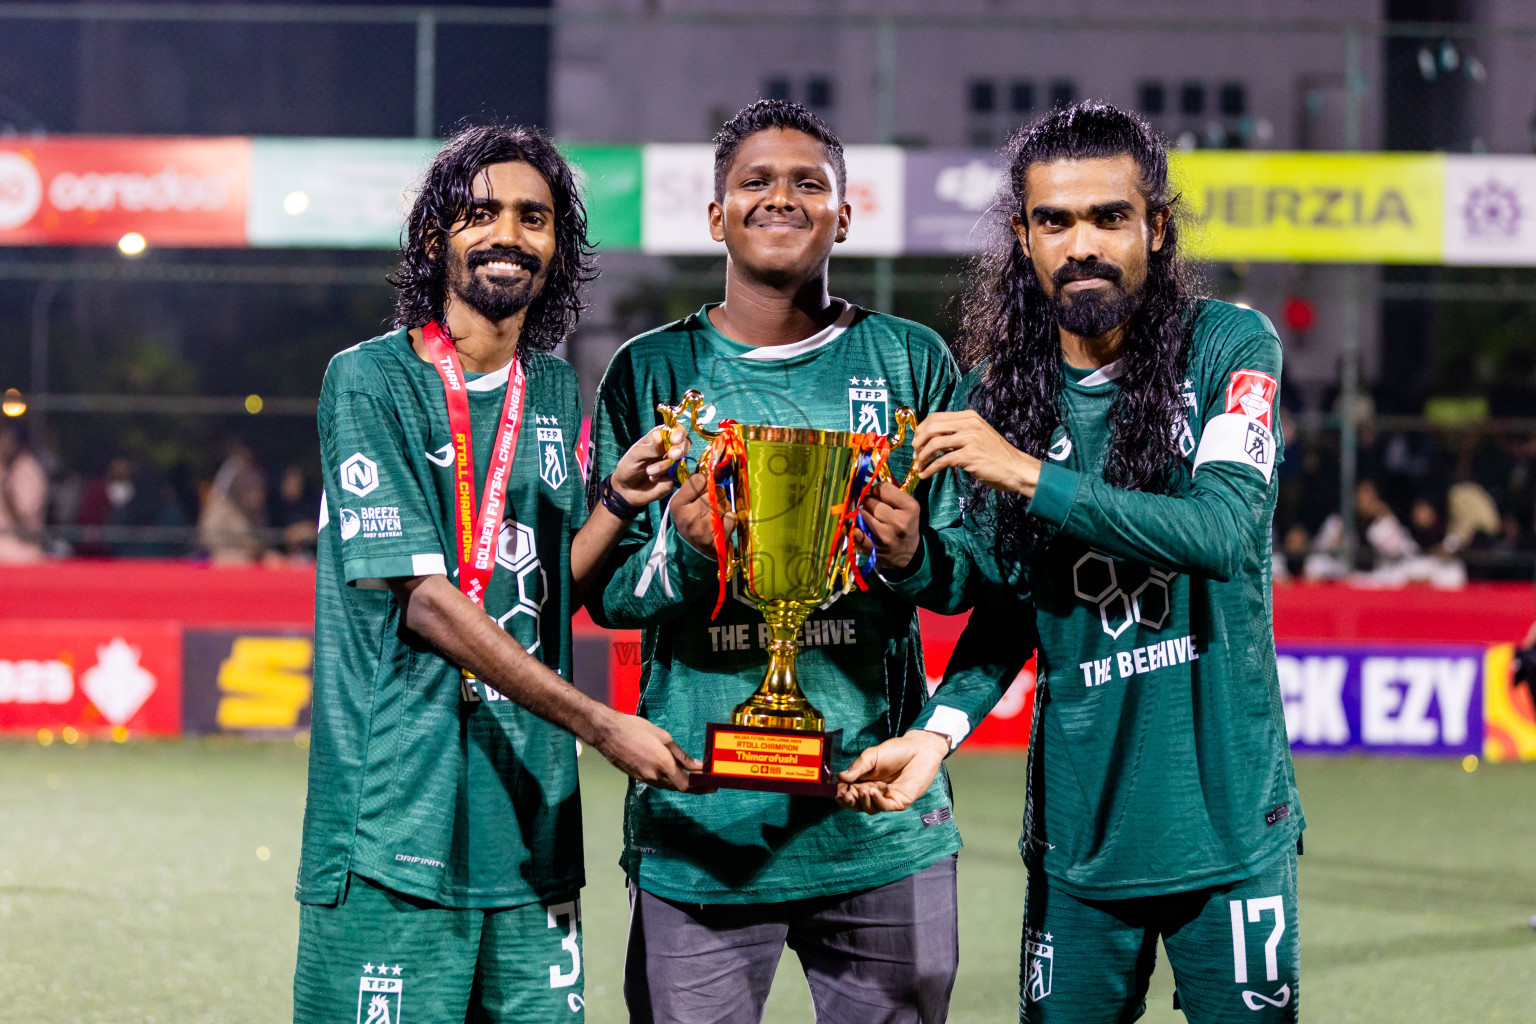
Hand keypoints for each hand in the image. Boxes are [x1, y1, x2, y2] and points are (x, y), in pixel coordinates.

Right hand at [591, 708, 700, 790]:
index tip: (711, 785)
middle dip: (694, 786)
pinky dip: (669, 779)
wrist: (608, 733)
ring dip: (681, 783)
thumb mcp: (663, 737)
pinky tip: (674, 772)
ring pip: (668, 785)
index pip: (686, 785)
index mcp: (663, 764)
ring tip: (693, 777)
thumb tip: (695, 765)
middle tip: (706, 782)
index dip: (700, 787)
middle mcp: (654, 776)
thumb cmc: (635, 729)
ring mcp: (644, 778)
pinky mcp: (637, 777)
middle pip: (678, 787)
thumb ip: (680, 754)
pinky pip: (657, 782)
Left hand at [611, 425, 688, 505]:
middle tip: (671, 456)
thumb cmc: (629, 466)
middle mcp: (670, 448)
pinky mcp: (675, 477)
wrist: (627, 489)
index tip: (674, 440)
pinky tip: (654, 479)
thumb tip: (659, 435)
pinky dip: (667, 477)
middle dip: (680, 450)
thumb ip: (651, 447)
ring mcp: (674, 463)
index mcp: (661, 437)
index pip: (677, 429)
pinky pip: (679, 475)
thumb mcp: (636, 454)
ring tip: (649, 472)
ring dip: (666, 466)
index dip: (679, 433)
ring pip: (681, 461)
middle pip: (685, 444)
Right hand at [668, 472, 733, 556]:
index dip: (704, 482)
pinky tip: (721, 523)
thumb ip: (696, 484)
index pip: (698, 480)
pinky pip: (732, 516)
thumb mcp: (684, 501)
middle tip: (709, 504)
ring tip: (715, 515)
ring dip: (723, 506)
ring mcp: (704, 529)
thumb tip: (718, 469)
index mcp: (677, 505)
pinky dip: (730, 518)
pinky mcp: (718, 538)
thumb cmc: (689, 519)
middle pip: (713, 491)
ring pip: (724, 503)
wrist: (692, 549)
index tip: (703, 489)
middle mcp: (689, 516)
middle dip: (715, 494)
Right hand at [836, 729, 948, 813]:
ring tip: (863, 790)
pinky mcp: (898, 801)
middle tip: (847, 795)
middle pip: (855, 804)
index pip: (847, 792)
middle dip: (848, 801)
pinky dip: (876, 801)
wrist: (919, 750)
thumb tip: (841, 778)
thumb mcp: (872, 755)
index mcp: (863, 780)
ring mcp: (885, 798)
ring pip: (868, 808)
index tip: (838, 791)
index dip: (841, 794)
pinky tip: (873, 791)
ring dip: (863, 802)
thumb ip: (857, 767)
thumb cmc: (896, 751)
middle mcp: (872, 791)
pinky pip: (884, 807)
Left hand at [857, 480, 920, 570]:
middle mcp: (898, 522)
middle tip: (873, 508)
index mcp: (910, 508)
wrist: (909, 557)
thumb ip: (890, 494)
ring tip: (869, 518)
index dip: (876, 489)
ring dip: (861, 514)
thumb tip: (865, 484)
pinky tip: (856, 528)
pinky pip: (856, 534)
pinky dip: (853, 529)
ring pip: (861, 514)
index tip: (877, 494)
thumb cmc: (906, 526)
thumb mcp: (908, 508)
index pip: (882, 488)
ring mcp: (885, 537)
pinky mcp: (874, 549)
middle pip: (870, 500)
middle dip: (868, 501)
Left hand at [912, 411, 1040, 496]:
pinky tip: (925, 475)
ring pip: (935, 444)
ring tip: (919, 466)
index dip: (921, 430)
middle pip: (932, 428)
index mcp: (970, 417)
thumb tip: (933, 438)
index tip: (916, 442)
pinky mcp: (970, 456)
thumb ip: (958, 433)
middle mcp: (970, 424)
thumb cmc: (996, 456)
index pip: (936, 417)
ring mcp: (970, 439)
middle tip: (915, 455)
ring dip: (922, 457)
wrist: (1016, 469)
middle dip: (918, 442)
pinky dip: (930, 469)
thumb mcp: (978, 436)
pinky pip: (942, 461)